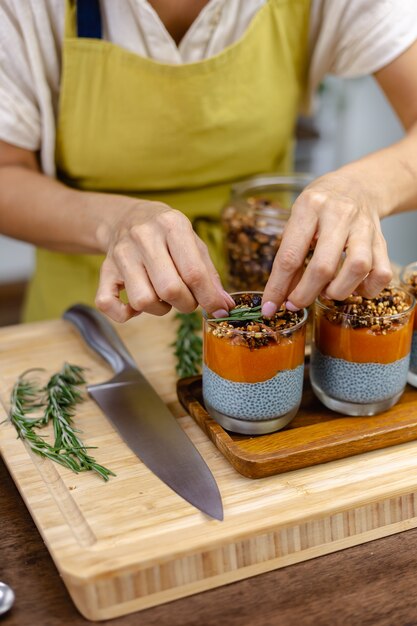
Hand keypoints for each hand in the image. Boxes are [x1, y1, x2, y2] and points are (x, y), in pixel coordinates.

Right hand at [95, 200, 233, 321]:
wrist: (127, 217)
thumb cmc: (167, 235)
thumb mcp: (193, 243)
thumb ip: (209, 274)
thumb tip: (223, 306)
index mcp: (171, 225)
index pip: (193, 272)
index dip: (209, 298)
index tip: (219, 311)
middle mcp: (143, 236)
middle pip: (169, 289)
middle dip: (186, 304)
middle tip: (188, 299)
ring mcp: (121, 254)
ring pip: (143, 301)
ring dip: (159, 309)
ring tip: (164, 297)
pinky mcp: (104, 270)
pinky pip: (107, 303)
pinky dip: (124, 314)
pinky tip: (135, 307)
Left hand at [261, 171, 392, 315]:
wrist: (358, 185)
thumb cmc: (320, 207)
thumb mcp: (297, 220)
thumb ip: (290, 256)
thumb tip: (280, 296)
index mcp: (309, 207)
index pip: (290, 255)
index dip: (278, 287)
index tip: (269, 308)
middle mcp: (339, 214)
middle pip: (323, 266)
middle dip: (305, 294)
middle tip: (296, 303)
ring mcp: (364, 227)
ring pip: (357, 268)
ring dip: (338, 291)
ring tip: (327, 292)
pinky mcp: (383, 240)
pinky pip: (382, 273)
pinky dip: (367, 290)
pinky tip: (353, 287)